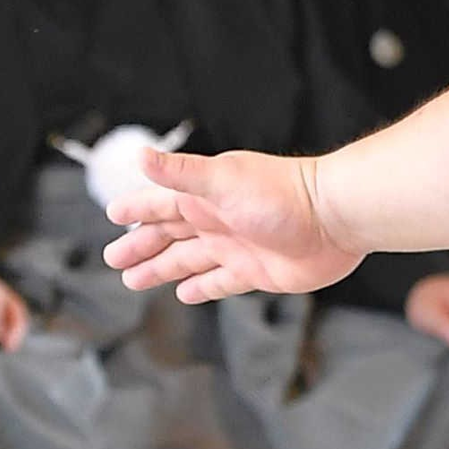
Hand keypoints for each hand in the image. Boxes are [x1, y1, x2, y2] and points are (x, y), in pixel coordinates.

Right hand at [105, 147, 362, 303]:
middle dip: (140, 247)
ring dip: (162, 269)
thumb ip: (180, 172)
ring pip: (187, 261)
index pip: (159, 202)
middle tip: (113, 259)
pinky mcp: (256, 272)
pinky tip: (185, 293)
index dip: (137, 209)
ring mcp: (235, 247)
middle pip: (168, 236)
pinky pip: (220, 282)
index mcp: (204, 197)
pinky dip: (201, 287)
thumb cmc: (283, 194)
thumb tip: (139, 154)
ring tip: (134, 280)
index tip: (113, 214)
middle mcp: (217, 221)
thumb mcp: (223, 180)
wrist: (334, 219)